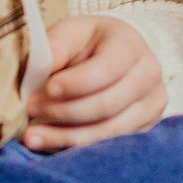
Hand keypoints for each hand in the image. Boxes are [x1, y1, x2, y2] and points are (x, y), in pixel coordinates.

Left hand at [25, 15, 164, 149]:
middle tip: (31, 109)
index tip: (47, 88)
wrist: (114, 59)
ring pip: (108, 132)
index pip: (106, 69)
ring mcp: (151, 106)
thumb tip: (37, 68)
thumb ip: (56, 46)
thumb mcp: (70, 34)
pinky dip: (76, 148)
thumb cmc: (87, 45)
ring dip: (65, 136)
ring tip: (32, 135)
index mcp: (130, 45)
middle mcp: (148, 75)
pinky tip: (50, 145)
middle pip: (106, 105)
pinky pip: (110, 148)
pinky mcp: (145, 130)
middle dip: (63, 111)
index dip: (76, 83)